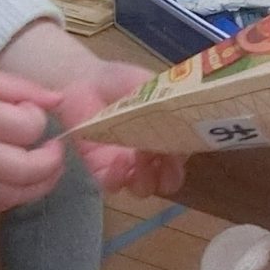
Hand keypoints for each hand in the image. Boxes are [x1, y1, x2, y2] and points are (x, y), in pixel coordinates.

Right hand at [0, 66, 65, 210]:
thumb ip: (23, 88)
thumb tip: (58, 100)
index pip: (28, 128)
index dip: (39, 118)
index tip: (30, 110)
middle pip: (25, 171)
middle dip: (52, 162)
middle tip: (55, 149)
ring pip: (13, 195)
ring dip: (40, 185)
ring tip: (47, 168)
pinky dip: (14, 198)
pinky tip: (20, 182)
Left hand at [57, 60, 187, 197]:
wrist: (86, 79)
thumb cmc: (122, 81)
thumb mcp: (153, 89)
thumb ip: (168, 108)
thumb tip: (179, 127)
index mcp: (167, 137)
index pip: (182, 160)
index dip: (183, 161)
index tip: (176, 150)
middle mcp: (150, 156)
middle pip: (168, 183)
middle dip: (168, 177)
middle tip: (161, 159)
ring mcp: (126, 165)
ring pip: (144, 189)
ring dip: (146, 179)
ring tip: (138, 157)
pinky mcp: (101, 170)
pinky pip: (113, 186)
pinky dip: (120, 178)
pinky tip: (119, 160)